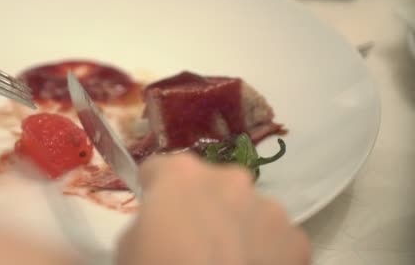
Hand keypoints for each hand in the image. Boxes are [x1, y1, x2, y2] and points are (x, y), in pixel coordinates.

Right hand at [118, 153, 310, 264]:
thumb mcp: (128, 248)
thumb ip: (147, 224)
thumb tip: (163, 227)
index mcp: (181, 175)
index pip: (159, 169)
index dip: (152, 190)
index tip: (152, 210)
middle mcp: (229, 179)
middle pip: (209, 186)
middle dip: (200, 207)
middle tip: (191, 244)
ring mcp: (268, 208)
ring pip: (245, 210)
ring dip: (234, 227)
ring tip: (226, 262)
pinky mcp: (296, 240)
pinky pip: (274, 239)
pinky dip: (263, 253)